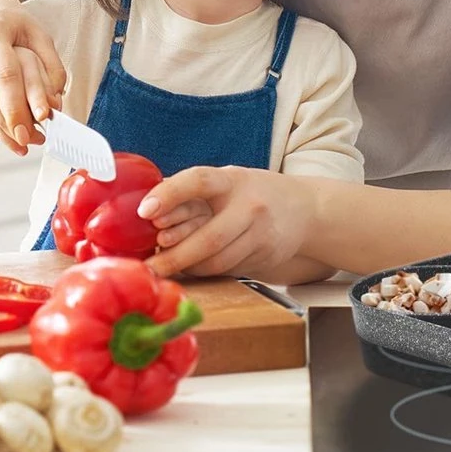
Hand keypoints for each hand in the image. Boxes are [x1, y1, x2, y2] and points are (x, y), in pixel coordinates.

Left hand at [139, 167, 314, 279]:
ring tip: (166, 267)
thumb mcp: (228, 182)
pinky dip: (203, 271)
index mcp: (232, 180)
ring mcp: (259, 232)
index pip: (198, 181)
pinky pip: (226, 269)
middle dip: (173, 256)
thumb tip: (146, 206)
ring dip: (187, 267)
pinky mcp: (264, 255)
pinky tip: (193, 267)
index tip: (145, 211)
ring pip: (216, 261)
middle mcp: (249, 205)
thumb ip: (194, 193)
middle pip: (208, 238)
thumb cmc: (254, 193)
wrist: (305, 209)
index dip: (170, 194)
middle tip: (148, 266)